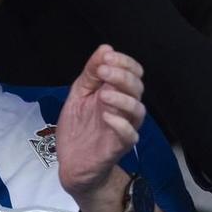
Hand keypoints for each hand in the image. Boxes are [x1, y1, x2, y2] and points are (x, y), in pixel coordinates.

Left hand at [57, 45, 145, 211]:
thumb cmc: (79, 129)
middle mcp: (124, 109)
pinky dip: (120, 124)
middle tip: (103, 71)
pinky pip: (129, 135)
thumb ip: (90, 74)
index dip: (125, 62)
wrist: (73, 163)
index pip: (133, 72)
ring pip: (138, 110)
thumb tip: (105, 48)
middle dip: (121, 76)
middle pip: (137, 88)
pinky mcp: (119, 146)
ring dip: (123, 99)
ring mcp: (124, 127)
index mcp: (117, 93)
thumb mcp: (78, 94)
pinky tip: (106, 117)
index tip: (107, 56)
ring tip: (103, 95)